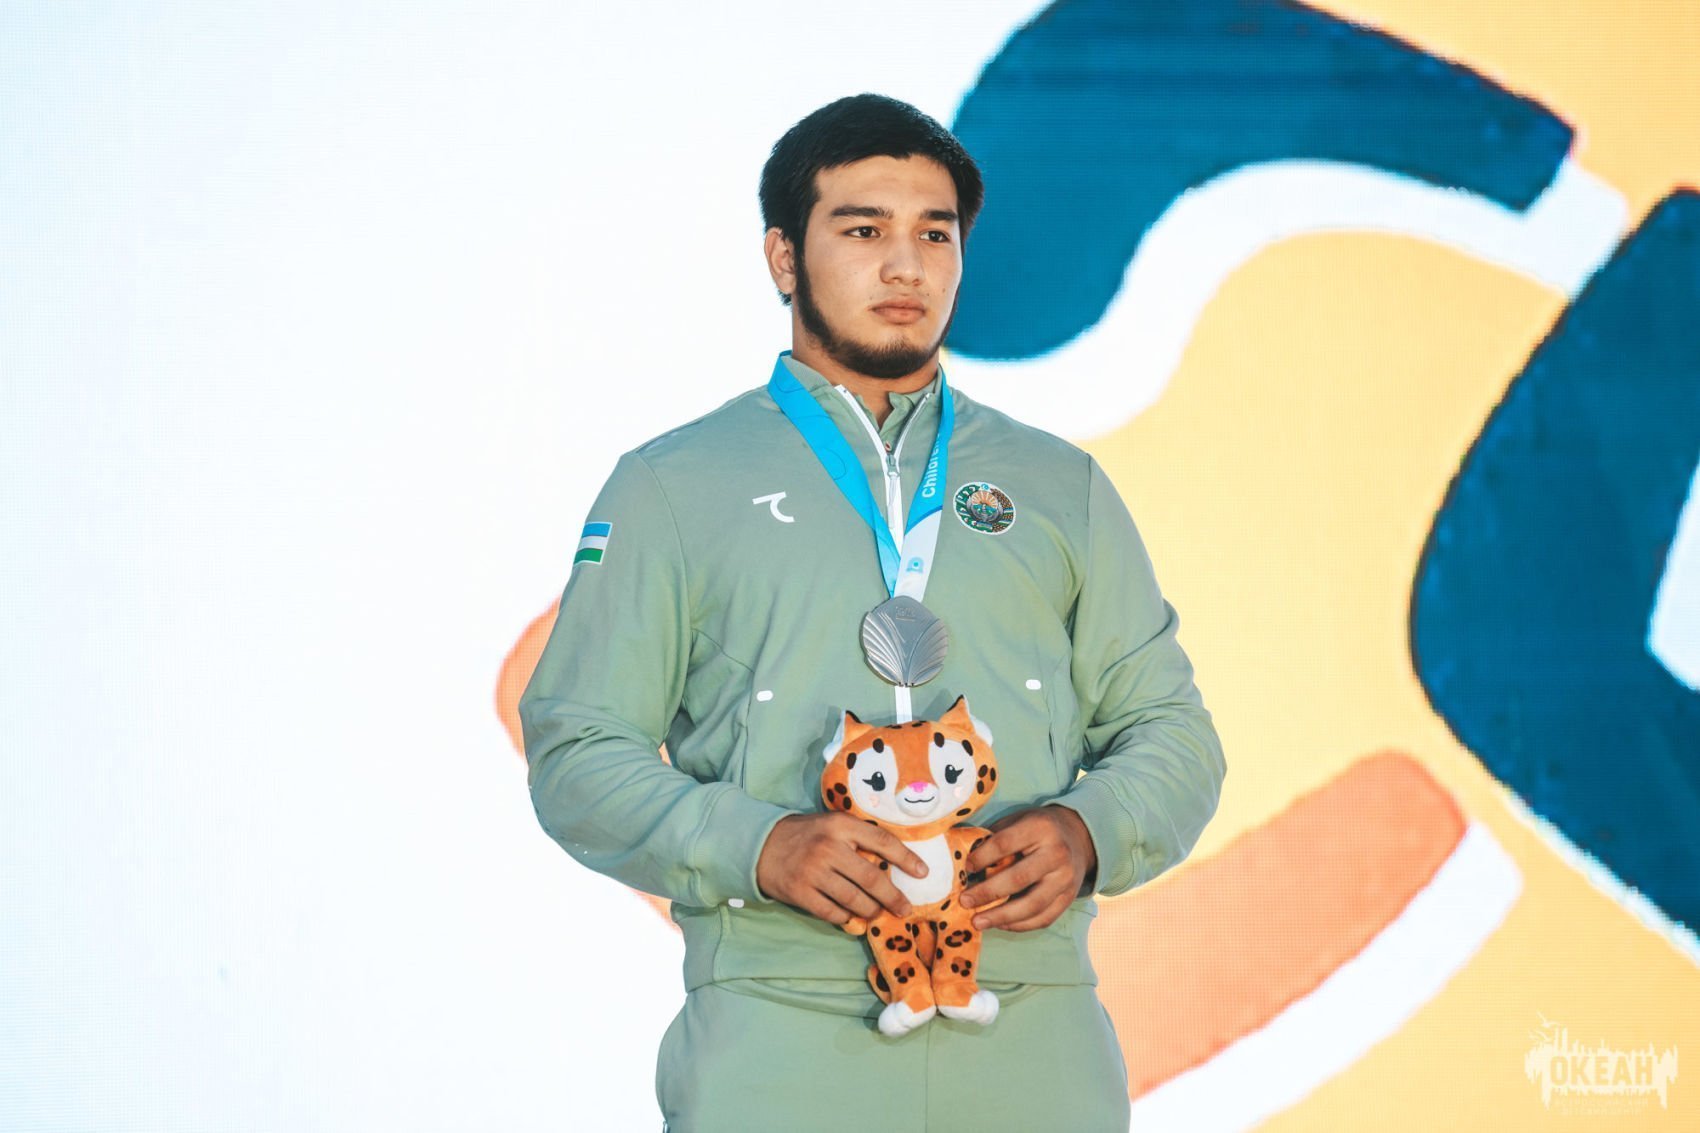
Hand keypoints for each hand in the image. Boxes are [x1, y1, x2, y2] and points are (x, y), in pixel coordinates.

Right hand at [755, 813, 929, 927]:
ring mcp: (813, 871)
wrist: (761, 846)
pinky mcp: (800, 893)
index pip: (882, 841)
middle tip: (905, 908)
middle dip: (893, 897)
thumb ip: (858, 838)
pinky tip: (852, 917)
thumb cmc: (807, 836)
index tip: (923, 873)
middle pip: (871, 878)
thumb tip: (894, 865)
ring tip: (877, 913)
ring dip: (871, 911)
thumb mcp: (832, 825)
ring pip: (855, 900)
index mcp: (840, 825)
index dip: (906, 858)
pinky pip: (833, 913)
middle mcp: (828, 847)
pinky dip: (846, 918)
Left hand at [959, 805, 1096, 931]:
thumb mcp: (1017, 821)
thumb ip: (994, 838)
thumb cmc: (1036, 829)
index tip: (965, 868)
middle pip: (1018, 879)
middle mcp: (1057, 853)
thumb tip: (963, 862)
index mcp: (1040, 827)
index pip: (1004, 844)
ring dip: (1001, 916)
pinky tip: (1000, 924)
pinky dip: (1019, 925)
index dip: (982, 857)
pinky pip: (1043, 918)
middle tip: (964, 902)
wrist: (1077, 836)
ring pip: (1032, 905)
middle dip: (987, 893)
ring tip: (978, 922)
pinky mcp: (1069, 898)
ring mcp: (1066, 878)